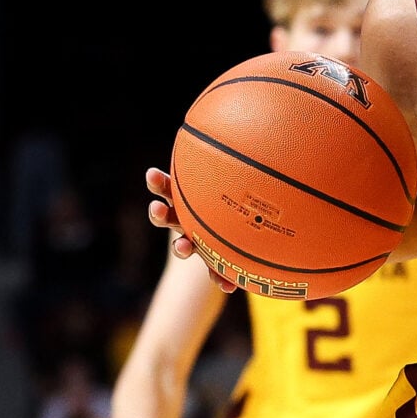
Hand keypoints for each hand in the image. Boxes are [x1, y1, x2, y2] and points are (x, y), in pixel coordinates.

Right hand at [144, 166, 236, 292]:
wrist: (248, 237)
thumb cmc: (244, 203)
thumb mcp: (244, 183)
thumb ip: (245, 166)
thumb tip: (265, 132)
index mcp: (190, 198)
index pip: (169, 187)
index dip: (158, 183)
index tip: (152, 174)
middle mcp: (189, 220)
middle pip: (167, 216)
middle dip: (159, 213)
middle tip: (156, 210)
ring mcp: (200, 242)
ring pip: (184, 246)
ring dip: (182, 247)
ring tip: (183, 247)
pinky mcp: (214, 263)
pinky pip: (215, 272)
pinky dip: (220, 278)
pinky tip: (229, 285)